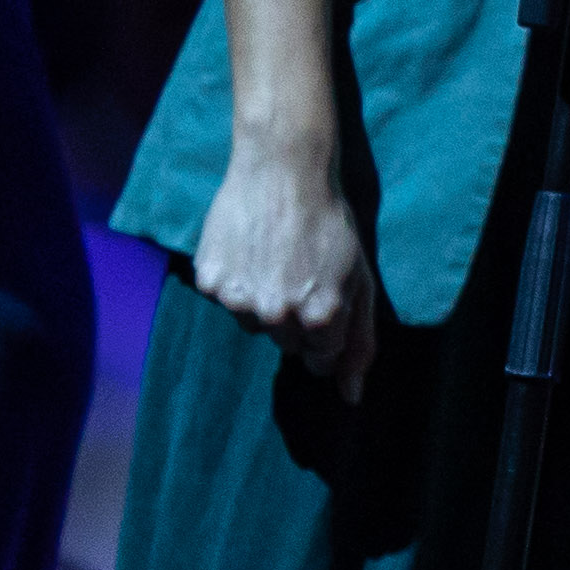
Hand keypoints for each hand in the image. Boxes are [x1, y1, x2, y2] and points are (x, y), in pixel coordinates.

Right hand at [194, 132, 384, 399]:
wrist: (283, 171)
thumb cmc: (330, 224)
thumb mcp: (359, 281)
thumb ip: (358, 343)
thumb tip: (351, 398)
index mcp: (320, 317)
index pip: (321, 360)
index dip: (327, 332)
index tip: (325, 302)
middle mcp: (277, 314)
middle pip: (287, 344)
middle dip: (298, 317)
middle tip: (301, 273)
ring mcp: (239, 299)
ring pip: (252, 325)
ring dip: (264, 302)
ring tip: (275, 259)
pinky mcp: (209, 281)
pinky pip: (224, 300)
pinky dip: (235, 282)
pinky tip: (249, 251)